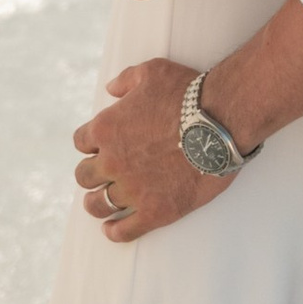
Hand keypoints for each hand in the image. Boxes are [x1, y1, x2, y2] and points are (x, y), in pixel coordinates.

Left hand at [74, 56, 220, 244]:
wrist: (221, 121)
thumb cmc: (188, 94)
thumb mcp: (151, 72)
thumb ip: (125, 80)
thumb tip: (110, 89)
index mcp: (107, 129)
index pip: (81, 142)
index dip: (90, 143)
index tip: (99, 146)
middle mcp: (113, 161)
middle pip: (84, 175)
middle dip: (91, 173)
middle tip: (100, 174)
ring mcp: (132, 189)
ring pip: (98, 204)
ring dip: (96, 203)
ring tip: (99, 204)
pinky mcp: (154, 211)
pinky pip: (124, 230)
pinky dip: (114, 232)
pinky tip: (111, 230)